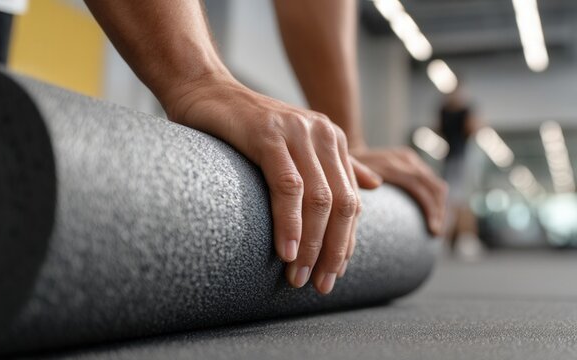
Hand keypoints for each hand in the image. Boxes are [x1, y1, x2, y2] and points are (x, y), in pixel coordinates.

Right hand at [162, 74, 380, 293]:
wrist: (203, 89)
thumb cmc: (243, 125)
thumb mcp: (296, 144)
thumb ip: (336, 164)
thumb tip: (374, 186)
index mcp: (332, 140)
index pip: (351, 202)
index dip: (345, 241)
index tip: (333, 274)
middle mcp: (322, 134)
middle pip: (342, 204)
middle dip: (333, 250)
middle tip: (320, 284)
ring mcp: (297, 132)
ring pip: (319, 199)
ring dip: (311, 245)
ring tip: (298, 276)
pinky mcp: (268, 134)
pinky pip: (288, 187)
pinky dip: (290, 222)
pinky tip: (286, 250)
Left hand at [351, 147, 447, 235]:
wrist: (342, 148)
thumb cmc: (341, 170)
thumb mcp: (347, 173)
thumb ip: (358, 176)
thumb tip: (377, 184)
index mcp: (389, 164)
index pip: (420, 185)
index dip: (430, 208)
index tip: (433, 231)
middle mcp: (403, 159)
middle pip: (433, 186)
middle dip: (438, 211)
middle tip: (436, 233)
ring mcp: (409, 158)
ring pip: (436, 184)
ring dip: (440, 207)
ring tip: (436, 228)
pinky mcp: (411, 162)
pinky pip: (431, 181)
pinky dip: (435, 200)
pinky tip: (432, 216)